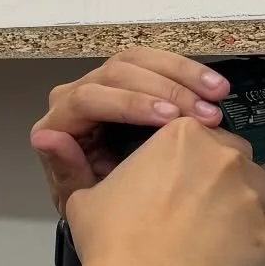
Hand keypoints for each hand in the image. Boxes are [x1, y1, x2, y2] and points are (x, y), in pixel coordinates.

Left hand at [30, 48, 232, 212]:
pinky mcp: (130, 79)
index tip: (170, 119)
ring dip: (183, 75)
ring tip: (218, 95)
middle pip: (118, 73)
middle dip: (166, 90)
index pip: (88, 99)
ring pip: (141, 61)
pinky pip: (158, 64)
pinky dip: (189, 74)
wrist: (105, 204)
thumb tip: (46, 137)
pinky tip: (216, 88)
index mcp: (59, 120)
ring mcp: (103, 83)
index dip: (130, 104)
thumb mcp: (78, 198)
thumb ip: (65, 169)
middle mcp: (77, 93)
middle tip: (205, 114)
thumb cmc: (90, 204)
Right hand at [66, 117, 264, 265]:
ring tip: (209, 240)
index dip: (188, 161)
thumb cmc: (115, 240)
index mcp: (183, 136)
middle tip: (194, 211)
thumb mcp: (87, 197)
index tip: (175, 182)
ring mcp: (250, 197)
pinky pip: (256, 242)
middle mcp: (225, 158)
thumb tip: (92, 181)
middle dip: (221, 181)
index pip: (198, 136)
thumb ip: (108, 182)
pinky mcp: (263, 237)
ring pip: (258, 196)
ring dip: (240, 212)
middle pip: (236, 160)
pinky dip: (241, 254)